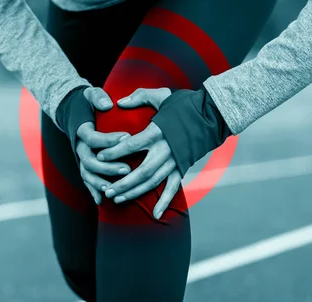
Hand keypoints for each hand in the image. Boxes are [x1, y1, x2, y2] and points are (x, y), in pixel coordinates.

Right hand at [76, 87, 130, 204]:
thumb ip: (98, 97)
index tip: (127, 137)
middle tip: (127, 168)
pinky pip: (86, 179)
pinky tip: (101, 201)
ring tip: (114, 188)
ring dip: (99, 182)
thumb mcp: (91, 93)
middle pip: (88, 160)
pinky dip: (92, 190)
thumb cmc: (87, 102)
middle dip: (107, 167)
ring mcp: (79, 156)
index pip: (93, 137)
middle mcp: (78, 145)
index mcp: (81, 129)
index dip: (108, 139)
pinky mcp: (82, 163)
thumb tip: (108, 104)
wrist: (71, 110)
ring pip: (86, 173)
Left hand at [96, 88, 183, 218]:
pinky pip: (173, 188)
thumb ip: (139, 97)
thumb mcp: (161, 95)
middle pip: (141, 171)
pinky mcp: (183, 168)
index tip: (99, 157)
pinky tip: (155, 215)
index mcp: (158, 131)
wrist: (212, 114)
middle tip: (106, 190)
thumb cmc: (184, 104)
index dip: (114, 152)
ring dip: (135, 192)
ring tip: (117, 198)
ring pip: (153, 182)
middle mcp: (166, 150)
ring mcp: (175, 161)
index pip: (131, 145)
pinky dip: (165, 202)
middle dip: (122, 182)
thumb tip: (119, 102)